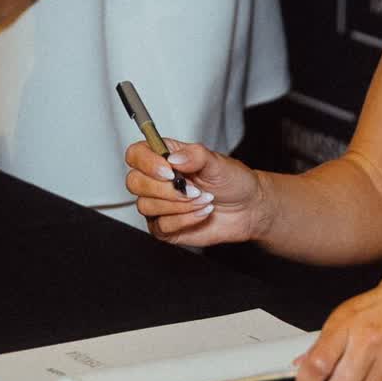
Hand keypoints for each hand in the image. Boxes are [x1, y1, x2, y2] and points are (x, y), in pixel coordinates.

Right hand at [125, 139, 268, 244]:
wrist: (247, 207)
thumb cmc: (232, 181)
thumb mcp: (217, 162)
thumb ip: (195, 155)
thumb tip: (174, 158)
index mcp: (165, 158)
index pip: (136, 154)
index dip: (147, 163)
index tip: (170, 171)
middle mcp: (157, 180)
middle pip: (134, 182)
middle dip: (165, 189)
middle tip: (192, 189)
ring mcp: (159, 204)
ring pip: (146, 206)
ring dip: (179, 205)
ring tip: (203, 199)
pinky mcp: (165, 226)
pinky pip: (161, 225)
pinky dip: (184, 220)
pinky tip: (201, 213)